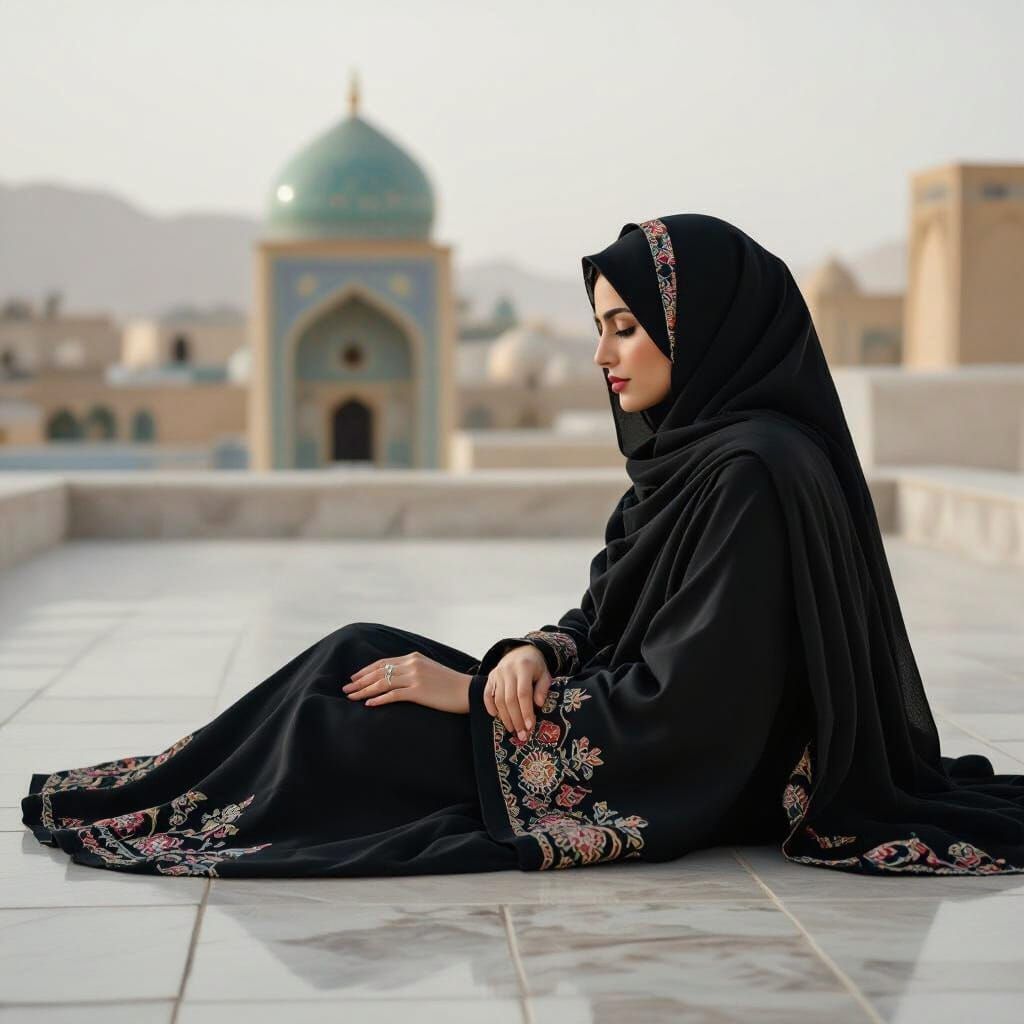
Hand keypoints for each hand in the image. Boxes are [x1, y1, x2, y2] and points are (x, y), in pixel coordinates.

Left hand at [342, 652, 472, 714]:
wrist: (467, 691)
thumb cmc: (449, 684)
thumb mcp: (429, 670)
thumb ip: (412, 670)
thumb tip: (395, 677)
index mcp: (413, 657)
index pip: (383, 662)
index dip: (366, 670)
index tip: (354, 677)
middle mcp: (412, 664)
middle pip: (379, 671)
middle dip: (360, 681)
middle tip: (346, 688)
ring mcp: (415, 677)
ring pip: (382, 683)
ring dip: (364, 690)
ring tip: (351, 697)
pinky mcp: (418, 691)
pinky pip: (393, 695)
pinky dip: (379, 699)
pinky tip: (368, 704)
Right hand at [484, 644, 551, 741]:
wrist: (521, 651)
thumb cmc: (536, 666)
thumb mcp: (545, 674)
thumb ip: (543, 688)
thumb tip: (539, 704)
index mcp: (524, 667)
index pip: (524, 693)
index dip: (526, 711)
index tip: (530, 726)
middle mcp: (508, 669)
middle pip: (510, 699)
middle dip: (516, 719)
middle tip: (521, 734)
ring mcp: (497, 673)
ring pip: (498, 699)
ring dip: (505, 717)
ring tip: (512, 729)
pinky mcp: (490, 677)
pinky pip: (487, 694)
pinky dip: (490, 706)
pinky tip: (496, 717)